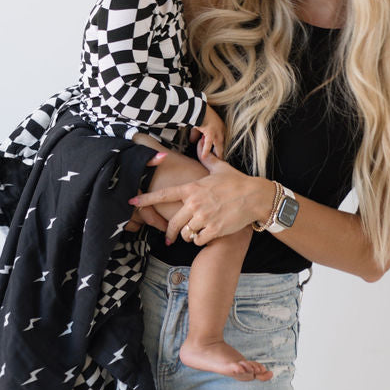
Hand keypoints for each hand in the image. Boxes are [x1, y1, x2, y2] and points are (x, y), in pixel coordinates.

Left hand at [130, 153, 274, 245]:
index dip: (147, 199)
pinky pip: (199, 240)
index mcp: (193, 188)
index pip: (164, 194)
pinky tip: (206, 236)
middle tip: (170, 238)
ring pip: (186, 233)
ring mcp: (204, 217)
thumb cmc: (238, 182)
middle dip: (170, 232)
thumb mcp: (221, 168)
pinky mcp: (214, 229)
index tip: (134, 201)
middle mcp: (195, 203)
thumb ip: (208, 160)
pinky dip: (200, 240)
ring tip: (194, 233)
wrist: (255, 197)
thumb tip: (204, 149)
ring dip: (188, 236)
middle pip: (173, 223)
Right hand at [191, 104, 225, 161]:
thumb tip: (192, 141)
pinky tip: (203, 158)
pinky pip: (208, 144)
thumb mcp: (198, 125)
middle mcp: (221, 129)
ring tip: (215, 162)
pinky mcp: (210, 132)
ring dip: (216, 154)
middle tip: (219, 161)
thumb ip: (196, 134)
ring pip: (218, 146)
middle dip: (220, 153)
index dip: (219, 147)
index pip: (221, 139)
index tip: (218, 154)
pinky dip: (205, 151)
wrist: (197, 106)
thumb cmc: (198, 113)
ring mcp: (217, 131)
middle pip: (222, 144)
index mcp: (220, 126)